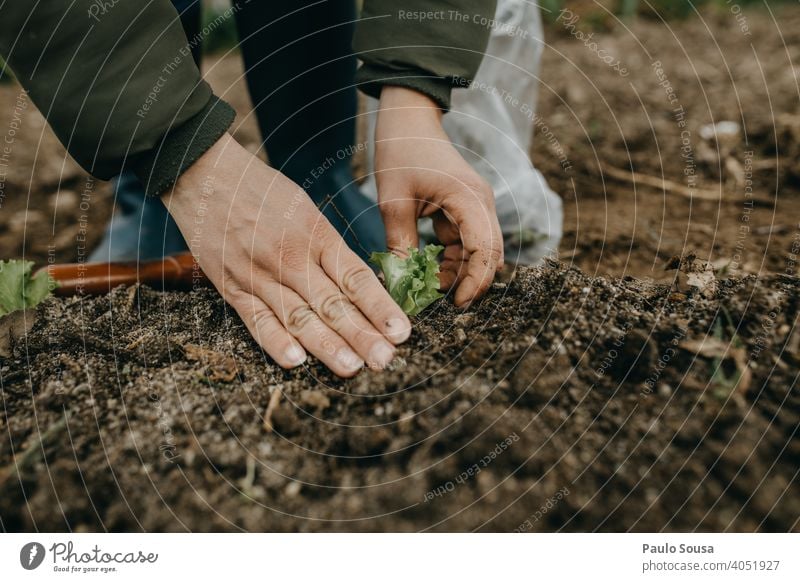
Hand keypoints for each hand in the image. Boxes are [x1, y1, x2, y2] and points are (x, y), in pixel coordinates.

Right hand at [163, 133, 410, 376]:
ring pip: (298, 317)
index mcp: (315, 234)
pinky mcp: (232, 287)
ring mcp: (259, 274)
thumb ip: (329, 249)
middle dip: (362, 334)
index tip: (401, 331)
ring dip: (327, 346)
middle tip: (385, 360)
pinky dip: (275, 342)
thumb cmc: (262, 192)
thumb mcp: (306, 209)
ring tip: (352, 367)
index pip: (355, 278)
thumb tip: (359, 287)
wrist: (205, 175)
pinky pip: (256, 319)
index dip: (380, 306)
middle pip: (332, 303)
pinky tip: (296, 361)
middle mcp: (290, 257)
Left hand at [374, 86, 503, 307]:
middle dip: (471, 282)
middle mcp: (481, 204)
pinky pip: (465, 244)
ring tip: (428, 288)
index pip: (485, 250)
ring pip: (478, 253)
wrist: (407, 120)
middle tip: (445, 304)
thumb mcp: (393, 201)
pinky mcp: (465, 210)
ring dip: (458, 273)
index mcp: (469, 198)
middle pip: (490, 255)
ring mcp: (476, 207)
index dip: (475, 281)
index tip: (457, 304)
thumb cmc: (400, 153)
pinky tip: (428, 270)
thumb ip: (399, 243)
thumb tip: (400, 284)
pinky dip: (451, 261)